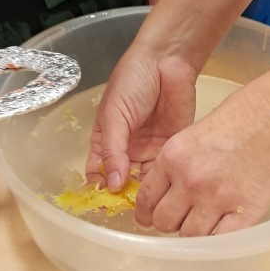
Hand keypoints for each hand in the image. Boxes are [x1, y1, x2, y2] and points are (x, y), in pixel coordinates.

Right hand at [86, 45, 198, 191]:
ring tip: (145, 204)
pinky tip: (161, 192)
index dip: (99, 188)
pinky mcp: (171, 149)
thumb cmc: (133, 82)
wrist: (167, 62)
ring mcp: (149, 150)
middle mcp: (127, 149)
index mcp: (106, 140)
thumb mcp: (115, 115)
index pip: (98, 171)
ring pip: (144, 181)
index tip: (103, 203)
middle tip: (127, 208)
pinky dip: (162, 184)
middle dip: (123, 195)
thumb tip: (110, 184)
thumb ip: (113, 150)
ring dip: (143, 193)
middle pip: (122, 180)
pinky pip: (164, 172)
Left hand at [134, 68, 269, 235]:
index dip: (146, 212)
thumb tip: (166, 192)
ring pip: (189, 237)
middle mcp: (189, 180)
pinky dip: (218, 241)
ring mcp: (217, 198)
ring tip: (203, 223)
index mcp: (172, 157)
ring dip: (193, 234)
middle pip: (163, 221)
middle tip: (180, 219)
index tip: (150, 217)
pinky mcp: (245, 212)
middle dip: (169, 223)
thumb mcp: (192, 133)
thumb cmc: (242, 116)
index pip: (146, 198)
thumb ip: (175, 164)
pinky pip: (220, 242)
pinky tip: (221, 232)